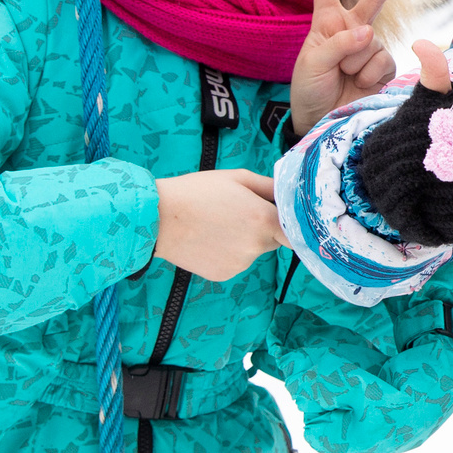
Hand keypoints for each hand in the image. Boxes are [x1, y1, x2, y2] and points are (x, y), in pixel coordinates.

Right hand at [154, 169, 283, 280]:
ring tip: (216, 224)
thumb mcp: (237, 178)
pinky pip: (236, 262)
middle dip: (263, 228)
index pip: (294, 229)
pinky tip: (208, 239)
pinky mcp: (225, 274)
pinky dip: (228, 253)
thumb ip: (270, 187)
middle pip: (273, 239)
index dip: (289, 222)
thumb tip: (290, 193)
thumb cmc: (196, 192)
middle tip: (237, 213)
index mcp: (264, 219)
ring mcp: (241, 263)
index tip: (278, 215)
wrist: (158, 218)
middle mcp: (256, 245)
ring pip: (253, 251)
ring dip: (244, 241)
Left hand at [291, 0, 418, 135]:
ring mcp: (370, 48)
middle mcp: (352, 29)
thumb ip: (339, 43)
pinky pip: (383, 62)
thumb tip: (370, 31)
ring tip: (342, 77)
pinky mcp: (384, 68)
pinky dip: (370, 75)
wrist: (321, 120)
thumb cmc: (308, 87)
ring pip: (374, 42)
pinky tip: (360, 84)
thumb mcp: (312, 62)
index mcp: (327, 21)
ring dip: (355, 63)